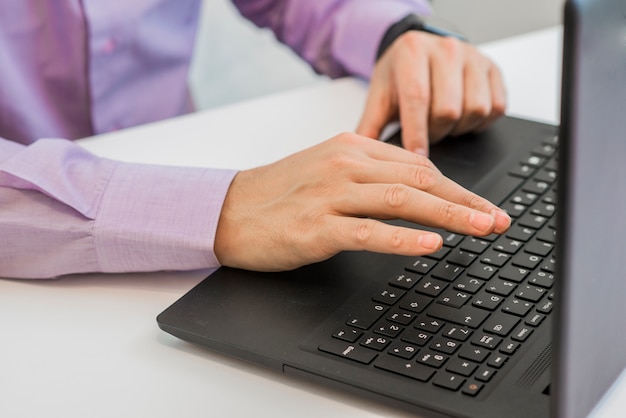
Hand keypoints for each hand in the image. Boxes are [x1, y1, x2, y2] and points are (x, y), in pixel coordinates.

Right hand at [214, 132, 509, 271]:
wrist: (228, 209)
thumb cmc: (279, 192)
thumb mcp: (327, 168)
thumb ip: (370, 174)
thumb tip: (418, 188)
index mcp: (351, 146)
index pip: (418, 165)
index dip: (457, 187)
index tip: (483, 206)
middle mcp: (345, 164)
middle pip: (419, 179)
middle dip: (465, 201)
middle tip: (498, 220)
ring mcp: (330, 194)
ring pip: (402, 200)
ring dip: (449, 215)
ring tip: (482, 229)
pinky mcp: (316, 226)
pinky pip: (368, 231)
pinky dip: (403, 238)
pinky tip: (430, 244)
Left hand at [357, 31, 506, 155]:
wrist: (418, 51)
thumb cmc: (399, 75)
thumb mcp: (379, 96)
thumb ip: (369, 127)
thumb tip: (360, 160)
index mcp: (412, 52)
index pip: (418, 98)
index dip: (417, 133)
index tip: (416, 157)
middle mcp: (446, 50)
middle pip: (448, 110)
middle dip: (435, 132)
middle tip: (425, 134)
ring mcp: (473, 58)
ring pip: (475, 110)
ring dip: (458, 128)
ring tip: (442, 124)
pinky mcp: (493, 69)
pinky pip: (496, 108)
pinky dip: (479, 123)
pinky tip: (461, 119)